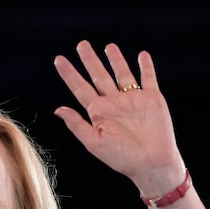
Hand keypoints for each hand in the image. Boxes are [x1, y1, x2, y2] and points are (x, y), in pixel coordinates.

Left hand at [53, 40, 185, 196]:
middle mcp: (114, 103)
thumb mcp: (94, 142)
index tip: (59, 60)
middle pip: (99, 76)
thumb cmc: (122, 158)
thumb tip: (57, 109)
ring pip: (122, 74)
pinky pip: (148, 78)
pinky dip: (146, 66)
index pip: (80, 88)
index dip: (69, 74)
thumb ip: (76, 124)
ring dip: (116, 60)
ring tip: (109, 46)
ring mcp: (133, 100)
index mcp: (99, 113)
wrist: (152, 163)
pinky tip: (142, 55)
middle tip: (81, 44)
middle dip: (90, 60)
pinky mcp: (152, 98)